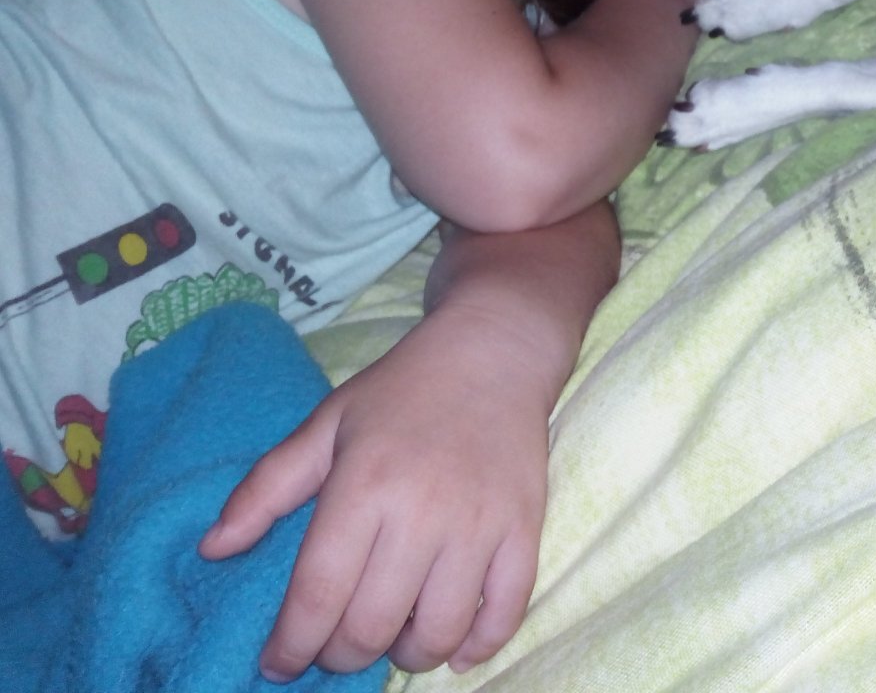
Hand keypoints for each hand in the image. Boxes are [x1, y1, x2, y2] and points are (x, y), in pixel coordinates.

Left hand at [199, 305, 551, 678]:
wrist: (495, 354)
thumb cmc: (402, 391)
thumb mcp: (326, 424)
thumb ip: (266, 488)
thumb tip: (212, 549)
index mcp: (364, 484)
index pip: (319, 594)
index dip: (291, 645)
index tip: (277, 664)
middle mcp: (422, 510)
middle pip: (372, 626)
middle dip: (341, 657)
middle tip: (333, 648)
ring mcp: (480, 523)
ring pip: (438, 631)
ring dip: (407, 656)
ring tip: (393, 640)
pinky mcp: (524, 528)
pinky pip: (505, 612)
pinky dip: (478, 647)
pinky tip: (454, 648)